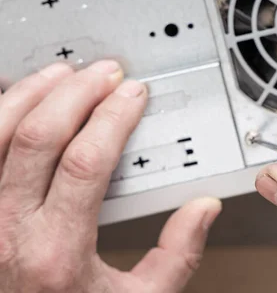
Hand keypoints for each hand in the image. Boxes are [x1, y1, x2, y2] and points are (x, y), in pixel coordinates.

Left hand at [0, 61, 220, 292]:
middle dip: (77, 93)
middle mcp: (9, 231)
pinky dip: (0, 115)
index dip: (113, 117)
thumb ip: (177, 255)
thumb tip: (202, 210)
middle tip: (103, 75)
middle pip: (39, 136)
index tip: (132, 96)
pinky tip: (19, 102)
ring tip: (61, 75)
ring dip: (31, 94)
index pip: (86, 162)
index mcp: (57, 252)